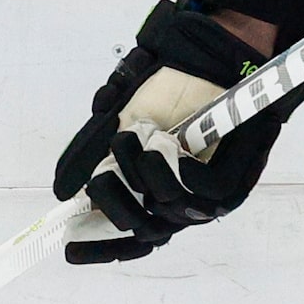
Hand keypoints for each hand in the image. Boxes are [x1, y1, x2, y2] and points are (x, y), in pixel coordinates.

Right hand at [51, 0, 303, 264]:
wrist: (209, 53)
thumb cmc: (169, 86)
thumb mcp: (121, 120)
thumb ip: (95, 153)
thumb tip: (63, 191)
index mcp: (161, 194)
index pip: (133, 238)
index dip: (103, 247)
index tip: (69, 250)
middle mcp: (189, 201)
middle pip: (148, 233)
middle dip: (117, 206)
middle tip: (99, 178)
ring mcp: (216, 192)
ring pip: (173, 210)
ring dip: (143, 178)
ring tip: (129, 141)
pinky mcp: (240, 174)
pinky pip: (206, 192)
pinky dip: (176, 174)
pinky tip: (162, 148)